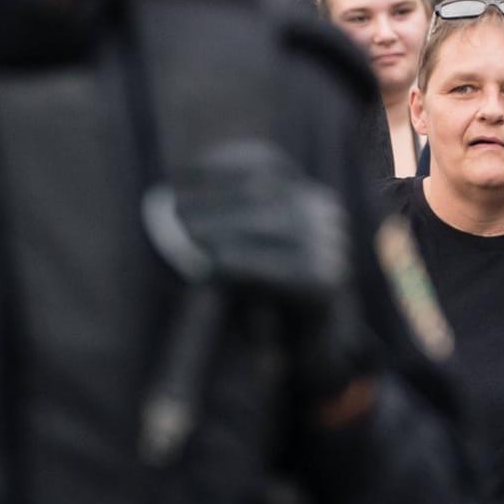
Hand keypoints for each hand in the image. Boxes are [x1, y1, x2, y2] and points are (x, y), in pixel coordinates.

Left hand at [160, 141, 369, 400]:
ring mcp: (332, 245)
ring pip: (271, 224)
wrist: (310, 341)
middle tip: (172, 208)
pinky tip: (214, 265)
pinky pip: (280, 268)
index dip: (222, 162)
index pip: (265, 162)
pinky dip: (245, 263)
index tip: (181, 170)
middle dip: (214, 198)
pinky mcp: (325, 282)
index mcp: (308, 193)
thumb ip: (229, 215)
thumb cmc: (266, 285)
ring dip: (223, 227)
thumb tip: (179, 189)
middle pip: (264, 191)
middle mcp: (325, 213)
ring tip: (185, 233)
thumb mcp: (250, 242)